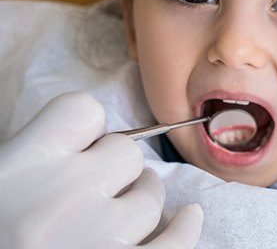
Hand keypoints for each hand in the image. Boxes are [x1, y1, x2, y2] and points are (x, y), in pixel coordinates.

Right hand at [0, 92, 202, 248]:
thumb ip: (35, 161)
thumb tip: (87, 145)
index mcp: (18, 169)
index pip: (82, 111)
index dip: (87, 129)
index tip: (83, 146)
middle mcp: (59, 198)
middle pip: (124, 152)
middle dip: (115, 168)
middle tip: (95, 191)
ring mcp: (95, 240)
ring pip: (149, 196)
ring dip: (140, 202)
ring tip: (113, 219)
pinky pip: (174, 243)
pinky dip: (183, 231)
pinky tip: (188, 219)